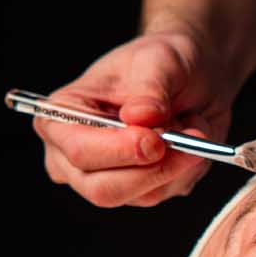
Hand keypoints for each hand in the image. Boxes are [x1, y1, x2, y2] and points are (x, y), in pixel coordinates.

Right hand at [34, 30, 234, 207]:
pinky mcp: (141, 189)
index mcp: (62, 115)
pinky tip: (191, 139)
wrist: (193, 75)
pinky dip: (189, 167)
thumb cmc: (162, 62)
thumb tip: (141, 116)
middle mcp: (74, 154)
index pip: (79, 150)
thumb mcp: (159, 61)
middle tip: (189, 138)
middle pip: (103, 189)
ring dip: (180, 162)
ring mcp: (107, 176)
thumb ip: (150, 89)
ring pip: (143, 195)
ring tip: (192, 124)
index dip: (119, 151)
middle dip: (153, 168)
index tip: (156, 140)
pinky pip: (169, 191)